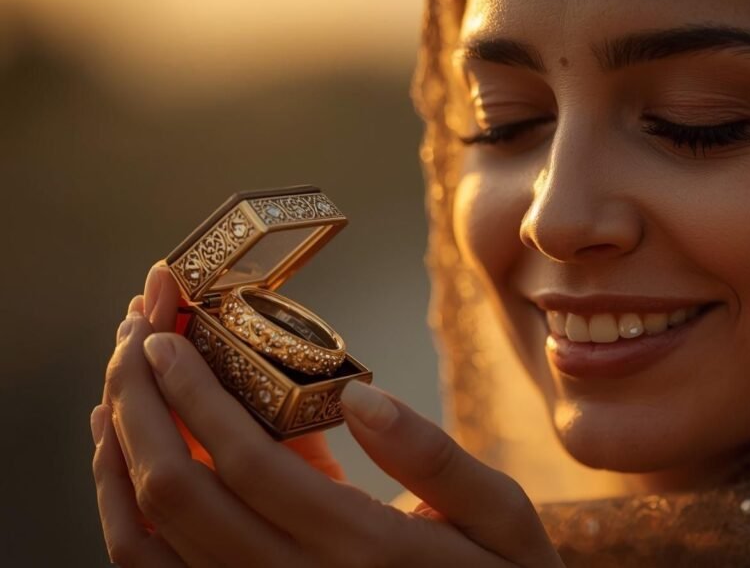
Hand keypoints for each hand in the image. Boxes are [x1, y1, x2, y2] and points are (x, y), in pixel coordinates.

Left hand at [92, 268, 561, 566]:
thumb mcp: (504, 517)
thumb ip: (436, 458)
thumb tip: (360, 394)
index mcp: (363, 548)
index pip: (248, 462)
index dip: (196, 393)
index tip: (171, 332)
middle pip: (178, 494)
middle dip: (141, 402)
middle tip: (134, 330)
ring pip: (150, 538)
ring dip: (120, 450)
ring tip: (118, 381)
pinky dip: (123, 510)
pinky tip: (125, 455)